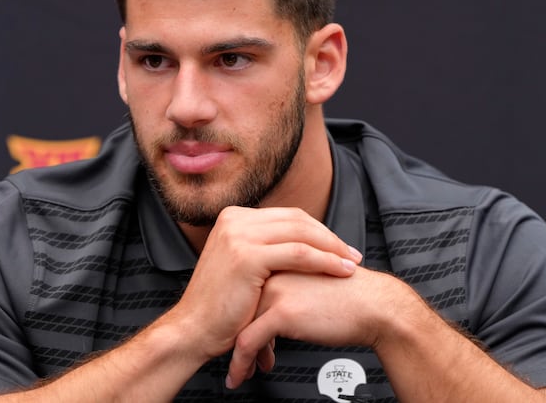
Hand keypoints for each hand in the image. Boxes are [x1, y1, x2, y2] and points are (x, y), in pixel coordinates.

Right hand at [166, 206, 362, 363]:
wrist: (194, 329)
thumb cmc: (221, 306)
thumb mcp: (241, 264)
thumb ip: (265, 248)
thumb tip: (302, 245)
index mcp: (234, 218)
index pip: (288, 215)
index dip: (318, 230)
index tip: (338, 247)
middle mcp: (234, 220)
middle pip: (297, 220)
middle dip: (329, 238)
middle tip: (351, 255)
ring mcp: (238, 235)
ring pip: (301, 234)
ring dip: (332, 249)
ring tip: (351, 264)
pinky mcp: (246, 256)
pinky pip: (298, 254)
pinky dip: (323, 262)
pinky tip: (339, 271)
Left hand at [227, 267, 400, 387]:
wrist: (377, 306)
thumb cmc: (352, 298)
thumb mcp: (312, 286)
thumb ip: (289, 292)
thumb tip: (271, 318)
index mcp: (280, 262)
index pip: (248, 290)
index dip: (243, 317)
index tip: (240, 335)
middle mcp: (273, 272)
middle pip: (241, 308)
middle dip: (239, 336)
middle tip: (241, 358)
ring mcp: (275, 290)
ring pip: (240, 326)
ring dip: (238, 355)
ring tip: (243, 370)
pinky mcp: (281, 312)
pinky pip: (248, 342)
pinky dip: (240, 363)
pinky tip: (241, 375)